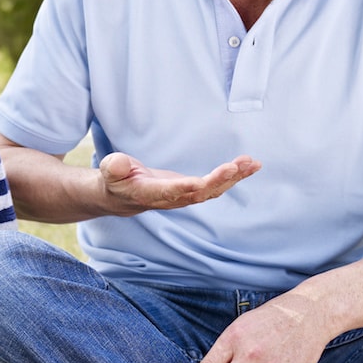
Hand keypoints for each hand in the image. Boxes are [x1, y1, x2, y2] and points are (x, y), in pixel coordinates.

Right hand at [99, 152, 259, 214]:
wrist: (122, 195)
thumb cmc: (115, 180)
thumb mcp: (110, 171)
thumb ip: (114, 167)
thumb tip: (118, 163)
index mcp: (151, 194)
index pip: (171, 192)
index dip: (186, 188)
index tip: (202, 181)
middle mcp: (172, 198)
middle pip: (199, 193)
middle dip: (218, 180)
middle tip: (236, 166)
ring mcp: (184, 196)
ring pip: (212, 190)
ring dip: (233, 178)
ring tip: (252, 164)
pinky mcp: (193, 190)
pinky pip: (216, 185)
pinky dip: (233, 176)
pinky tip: (249, 165)